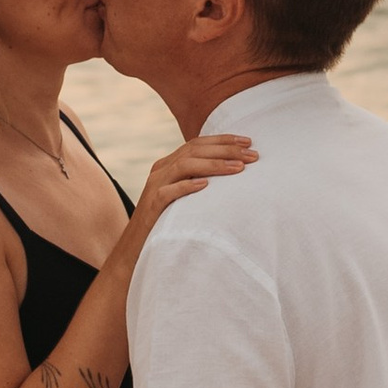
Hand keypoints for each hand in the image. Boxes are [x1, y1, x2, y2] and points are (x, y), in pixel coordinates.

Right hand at [122, 130, 256, 257]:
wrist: (135, 247)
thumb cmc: (166, 222)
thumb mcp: (183, 196)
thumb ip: (197, 181)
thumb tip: (233, 174)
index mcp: (168, 165)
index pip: (197, 144)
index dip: (223, 140)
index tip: (248, 142)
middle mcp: (161, 170)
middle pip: (194, 150)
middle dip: (226, 149)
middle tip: (252, 154)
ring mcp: (154, 186)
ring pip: (184, 166)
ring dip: (214, 165)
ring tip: (239, 168)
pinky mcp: (151, 205)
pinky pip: (169, 192)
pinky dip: (187, 186)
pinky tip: (206, 185)